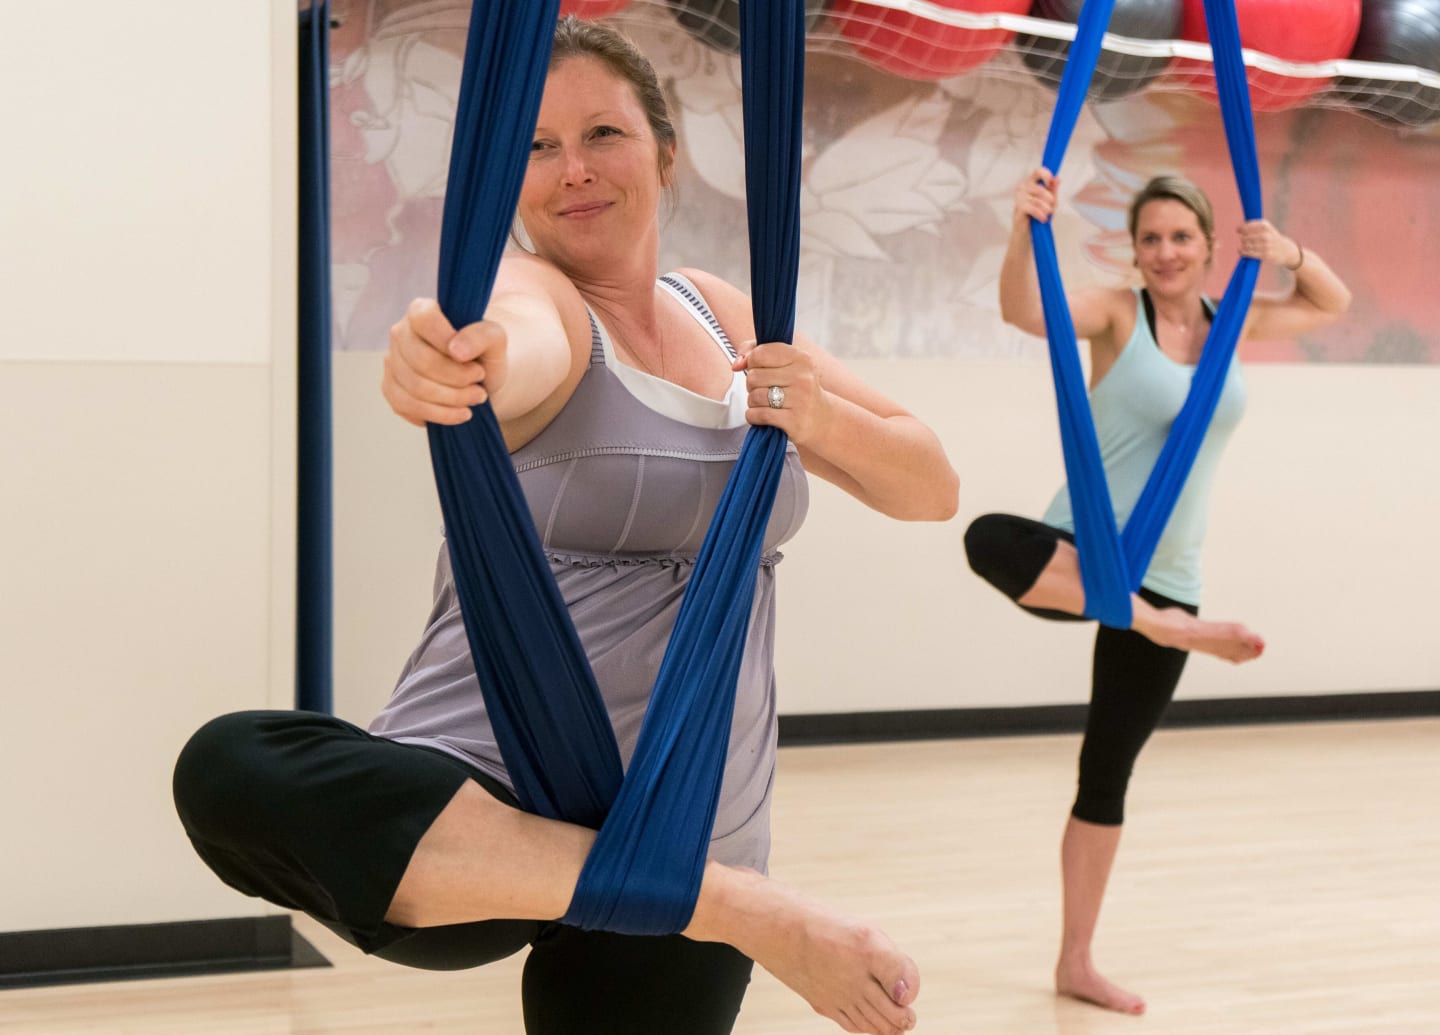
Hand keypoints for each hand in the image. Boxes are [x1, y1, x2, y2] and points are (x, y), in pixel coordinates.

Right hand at [381, 298, 507, 425]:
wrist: (479, 379)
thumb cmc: (484, 353)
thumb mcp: (495, 339)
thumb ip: (481, 335)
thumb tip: (456, 349)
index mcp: (421, 310)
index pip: (424, 320)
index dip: (447, 341)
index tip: (472, 360)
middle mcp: (400, 333)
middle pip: (421, 361)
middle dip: (457, 378)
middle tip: (480, 382)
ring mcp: (393, 362)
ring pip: (415, 387)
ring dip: (453, 399)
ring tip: (477, 396)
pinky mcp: (392, 390)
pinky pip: (408, 407)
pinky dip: (441, 415)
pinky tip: (461, 412)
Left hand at [735, 341, 829, 445]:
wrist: (821, 419)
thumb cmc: (796, 388)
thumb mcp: (784, 363)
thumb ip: (755, 352)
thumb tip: (737, 364)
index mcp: (801, 358)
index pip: (760, 353)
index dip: (752, 363)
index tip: (760, 369)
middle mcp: (802, 377)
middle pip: (753, 376)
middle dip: (752, 385)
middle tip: (765, 390)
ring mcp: (800, 400)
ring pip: (754, 396)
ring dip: (753, 403)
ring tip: (766, 403)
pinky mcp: (794, 421)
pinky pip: (758, 415)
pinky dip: (753, 417)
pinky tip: (763, 417)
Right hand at [1014, 167, 1058, 226]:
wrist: (1027, 232)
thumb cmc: (1038, 215)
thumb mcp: (1051, 202)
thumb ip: (1053, 191)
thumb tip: (1057, 179)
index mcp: (1031, 182)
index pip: (1038, 171)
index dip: (1046, 175)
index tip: (1051, 183)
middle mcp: (1023, 187)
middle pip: (1040, 188)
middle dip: (1049, 199)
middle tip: (1051, 207)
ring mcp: (1019, 197)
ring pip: (1037, 199)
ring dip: (1045, 208)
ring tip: (1047, 214)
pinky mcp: (1018, 208)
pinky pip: (1032, 208)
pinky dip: (1040, 214)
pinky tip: (1043, 219)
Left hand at [1237, 219, 1300, 268]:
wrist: (1287, 250)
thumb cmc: (1274, 238)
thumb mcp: (1268, 229)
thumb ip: (1255, 226)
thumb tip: (1238, 228)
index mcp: (1266, 226)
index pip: (1250, 225)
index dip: (1242, 228)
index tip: (1238, 230)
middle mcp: (1266, 235)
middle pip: (1247, 236)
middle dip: (1243, 238)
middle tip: (1242, 240)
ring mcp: (1266, 245)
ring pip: (1247, 245)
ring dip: (1242, 247)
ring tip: (1240, 248)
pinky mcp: (1265, 254)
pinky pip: (1250, 253)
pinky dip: (1243, 253)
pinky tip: (1241, 252)